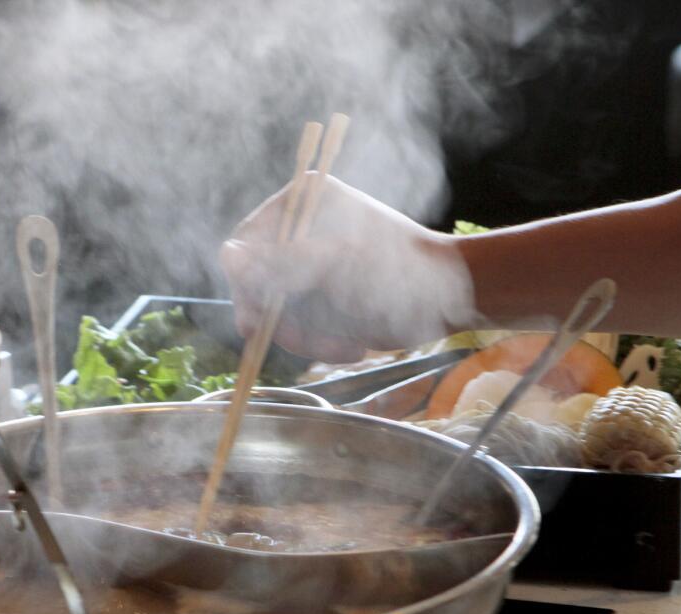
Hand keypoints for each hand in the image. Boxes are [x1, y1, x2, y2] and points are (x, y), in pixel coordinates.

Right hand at [219, 175, 473, 361]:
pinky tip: (353, 343)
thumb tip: (227, 256)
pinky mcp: (321, 295)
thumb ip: (281, 264)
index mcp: (302, 200)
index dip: (249, 288)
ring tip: (349, 346)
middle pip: (256, 284)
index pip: (246, 246)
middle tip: (314, 346)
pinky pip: (298, 325)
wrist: (452, 301)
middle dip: (286, 321)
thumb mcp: (337, 268)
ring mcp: (309, 263)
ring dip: (308, 338)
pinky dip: (321, 342)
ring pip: (276, 313)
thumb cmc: (403, 274)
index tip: (261, 322)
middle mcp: (299, 227)